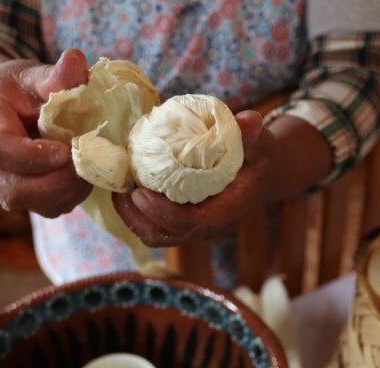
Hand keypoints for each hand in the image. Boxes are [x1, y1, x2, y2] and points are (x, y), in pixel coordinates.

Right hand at [0, 49, 91, 216]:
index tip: (63, 150)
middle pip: (21, 190)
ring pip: (44, 204)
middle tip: (88, 156)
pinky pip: (58, 206)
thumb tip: (77, 60)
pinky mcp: (34, 202)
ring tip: (90, 158)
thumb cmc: (19, 91)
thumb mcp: (32, 75)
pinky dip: (77, 191)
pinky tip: (87, 168)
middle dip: (61, 177)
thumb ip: (53, 75)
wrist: (10, 114)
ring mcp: (13, 191)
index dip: (32, 156)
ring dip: (74, 185)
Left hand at [112, 110, 279, 245]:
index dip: (163, 213)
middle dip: (137, 217)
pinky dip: (135, 210)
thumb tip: (248, 120)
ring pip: (154, 234)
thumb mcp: (260, 144)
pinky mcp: (181, 220)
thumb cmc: (259, 158)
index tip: (139, 193)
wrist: (262, 175)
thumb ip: (252, 136)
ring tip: (118, 188)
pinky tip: (126, 186)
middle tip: (120, 189)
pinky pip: (152, 224)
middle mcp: (207, 226)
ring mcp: (192, 226)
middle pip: (165, 236)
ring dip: (131, 215)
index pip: (192, 224)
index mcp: (226, 213)